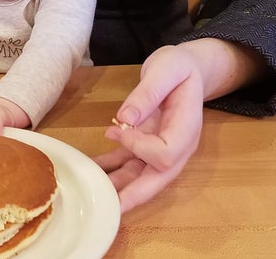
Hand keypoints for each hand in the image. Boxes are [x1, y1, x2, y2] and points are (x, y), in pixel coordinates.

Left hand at [92, 45, 203, 212]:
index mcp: (186, 129)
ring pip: (139, 177)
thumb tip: (126, 118)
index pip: (166, 154)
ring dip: (116, 186)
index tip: (119, 129)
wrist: (185, 69)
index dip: (142, 148)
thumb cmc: (178, 66)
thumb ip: (148, 92)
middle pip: (157, 179)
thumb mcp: (166, 69)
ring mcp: (160, 149)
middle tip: (110, 209)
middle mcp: (177, 147)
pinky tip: (88, 170)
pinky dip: (108, 169)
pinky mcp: (144, 147)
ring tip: (90, 192)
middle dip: (133, 195)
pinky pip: (127, 164)